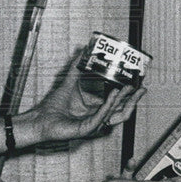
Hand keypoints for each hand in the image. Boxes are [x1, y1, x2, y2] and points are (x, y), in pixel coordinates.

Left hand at [27, 52, 145, 146]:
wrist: (39, 120)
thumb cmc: (52, 107)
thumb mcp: (69, 82)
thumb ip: (77, 67)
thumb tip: (82, 51)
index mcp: (96, 110)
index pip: (118, 104)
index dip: (129, 95)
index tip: (138, 84)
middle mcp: (97, 118)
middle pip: (122, 111)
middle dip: (133, 100)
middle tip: (141, 88)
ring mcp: (93, 125)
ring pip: (115, 116)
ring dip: (123, 102)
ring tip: (128, 88)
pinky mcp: (86, 129)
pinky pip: (100, 117)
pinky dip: (108, 106)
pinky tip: (113, 95)